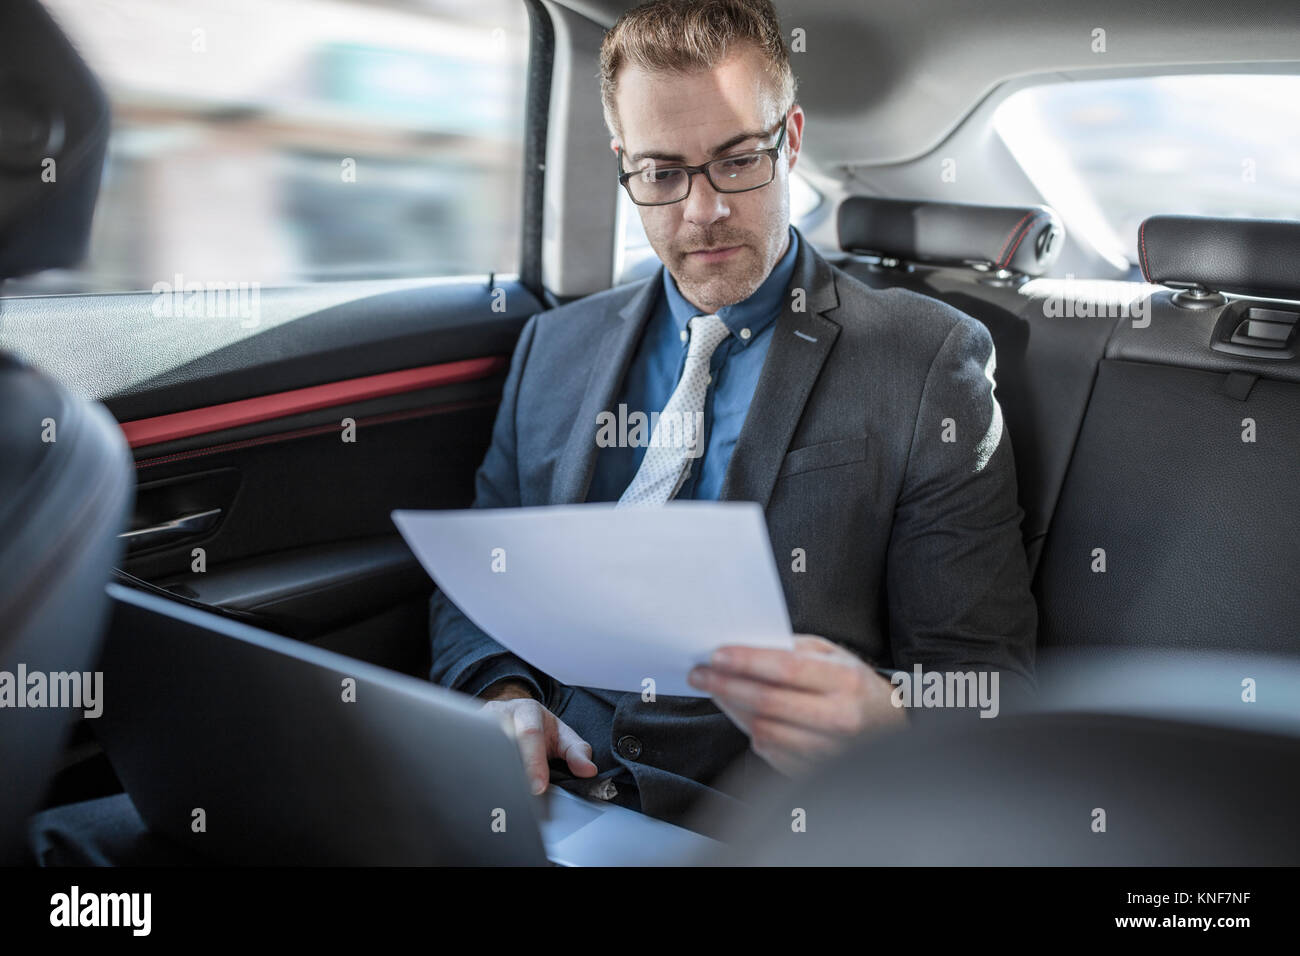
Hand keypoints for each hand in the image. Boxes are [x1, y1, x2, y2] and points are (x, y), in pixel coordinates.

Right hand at [480, 681, 596, 794]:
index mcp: (527, 710)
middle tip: (523, 799)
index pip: (529, 734)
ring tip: (507, 797)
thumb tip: (589, 770)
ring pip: (484, 750)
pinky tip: (489, 789)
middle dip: (513, 772)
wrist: (513, 714)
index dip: (533, 762)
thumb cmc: (539, 728)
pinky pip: (470, 755)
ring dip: (495, 774)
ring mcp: (478, 723)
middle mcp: (500, 713)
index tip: (538, 788)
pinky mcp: (466, 736)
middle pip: (503, 743)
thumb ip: (577, 751)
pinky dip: (480, 774)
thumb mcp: (562, 735)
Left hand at [687, 635, 906, 776]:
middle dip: (726, 686)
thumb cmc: (855, 684)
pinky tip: (744, 714)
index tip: (715, 656)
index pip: (786, 669)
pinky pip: (770, 751)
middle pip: (768, 702)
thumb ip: (792, 648)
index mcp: (845, 681)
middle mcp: (840, 717)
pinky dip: (750, 731)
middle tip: (699, 674)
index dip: (747, 662)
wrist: (890, 726)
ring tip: (718, 691)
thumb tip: (744, 646)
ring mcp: (830, 750)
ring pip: (764, 729)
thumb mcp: (833, 654)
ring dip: (733, 709)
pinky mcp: (817, 771)